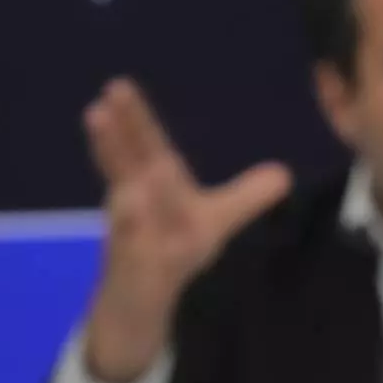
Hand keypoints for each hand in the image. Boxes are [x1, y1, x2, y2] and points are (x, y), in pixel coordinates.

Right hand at [82, 78, 291, 382]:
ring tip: (98, 138)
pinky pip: (129, 239)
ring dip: (113, 170)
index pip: (148, 143)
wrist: (145, 297)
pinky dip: (129, 222)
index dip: (135, 117)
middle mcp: (138, 198)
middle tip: (104, 102)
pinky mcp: (129, 259)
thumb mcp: (218, 221)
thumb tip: (284, 174)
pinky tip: (127, 203)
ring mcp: (130, 228)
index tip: (120, 86)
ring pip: (124, 195)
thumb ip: (247, 196)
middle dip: (118, 132)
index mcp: (157, 182)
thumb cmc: (174, 250)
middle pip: (129, 160)